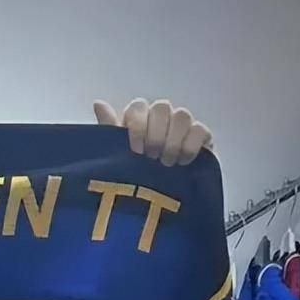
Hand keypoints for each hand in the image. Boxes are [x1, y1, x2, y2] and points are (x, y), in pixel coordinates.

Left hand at [93, 99, 212, 166]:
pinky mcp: (201, 135)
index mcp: (139, 117)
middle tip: (151, 158)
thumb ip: (109, 129)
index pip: (138, 106)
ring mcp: (182, 124)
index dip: (137, 127)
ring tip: (166, 163)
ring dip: (172, 141)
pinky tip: (182, 163)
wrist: (161, 197)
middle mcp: (161, 116)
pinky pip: (200, 130)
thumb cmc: (133, 171)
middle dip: (155, 134)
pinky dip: (190, 147)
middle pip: (162, 107)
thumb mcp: (117, 153)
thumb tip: (98, 103)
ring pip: (182, 115)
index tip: (135, 151)